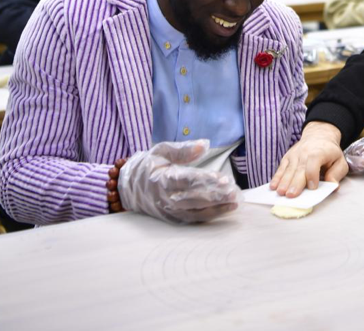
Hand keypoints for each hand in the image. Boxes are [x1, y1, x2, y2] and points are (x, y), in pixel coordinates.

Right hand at [118, 140, 239, 223]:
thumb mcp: (162, 151)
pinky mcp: (172, 218)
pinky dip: (210, 215)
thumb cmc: (149, 165)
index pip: (186, 180)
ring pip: (195, 211)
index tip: (223, 178)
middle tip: (234, 191)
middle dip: (215, 195)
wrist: (129, 187)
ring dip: (216, 207)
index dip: (205, 180)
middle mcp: (165, 197)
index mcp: (161, 178)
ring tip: (235, 201)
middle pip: (193, 198)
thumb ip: (183, 149)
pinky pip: (193, 219)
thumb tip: (204, 144)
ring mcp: (169, 210)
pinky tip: (225, 209)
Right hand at [270, 122, 348, 196]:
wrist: (318, 136)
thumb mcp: (340, 161)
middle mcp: (304, 153)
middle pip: (299, 169)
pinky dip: (276, 178)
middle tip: (291, 195)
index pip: (313, 164)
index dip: (313, 176)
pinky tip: (273, 186)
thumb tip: (333, 186)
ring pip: (288, 170)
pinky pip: (281, 168)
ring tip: (280, 192)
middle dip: (295, 183)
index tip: (312, 188)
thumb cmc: (330, 152)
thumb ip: (337, 174)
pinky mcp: (287, 158)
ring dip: (283, 182)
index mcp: (319, 152)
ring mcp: (294, 155)